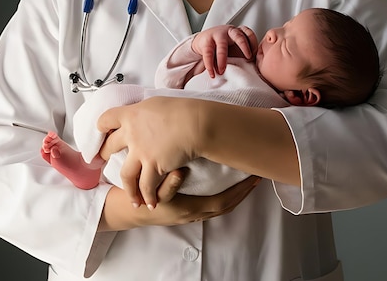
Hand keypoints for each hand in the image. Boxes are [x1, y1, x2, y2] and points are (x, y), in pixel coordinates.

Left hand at [98, 96, 205, 208]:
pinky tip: (150, 203)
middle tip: (101, 160)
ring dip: (127, 187)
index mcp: (131, 114)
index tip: (100, 132)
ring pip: (125, 175)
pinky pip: (146, 186)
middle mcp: (132, 134)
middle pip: (110, 147)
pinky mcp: (153, 167)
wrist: (196, 123)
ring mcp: (141, 152)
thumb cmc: (183, 109)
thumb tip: (142, 114)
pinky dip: (148, 196)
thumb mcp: (157, 103)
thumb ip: (144, 111)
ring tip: (130, 195)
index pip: (106, 119)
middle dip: (104, 155)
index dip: (101, 126)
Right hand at [101, 172, 261, 229]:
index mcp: (189, 209)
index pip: (222, 201)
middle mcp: (194, 213)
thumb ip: (167, 184)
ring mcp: (192, 213)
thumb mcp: (152, 191)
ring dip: (236, 194)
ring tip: (247, 178)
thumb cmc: (141, 200)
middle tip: (257, 176)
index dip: (239, 191)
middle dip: (243, 192)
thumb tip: (182, 173)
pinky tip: (228, 183)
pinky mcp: (189, 208)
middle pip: (227, 206)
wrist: (129, 211)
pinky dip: (225, 195)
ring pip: (221, 206)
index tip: (252, 178)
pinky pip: (213, 204)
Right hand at [192, 25, 257, 76]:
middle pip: (239, 36)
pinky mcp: (206, 42)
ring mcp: (217, 35)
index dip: (254, 44)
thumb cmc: (223, 46)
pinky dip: (210, 65)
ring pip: (222, 45)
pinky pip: (208, 54)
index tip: (254, 56)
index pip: (249, 34)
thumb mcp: (234, 47)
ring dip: (222, 59)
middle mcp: (229, 32)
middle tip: (248, 58)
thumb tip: (254, 69)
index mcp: (238, 32)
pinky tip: (212, 73)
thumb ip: (243, 54)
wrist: (203, 41)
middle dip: (244, 47)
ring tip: (222, 71)